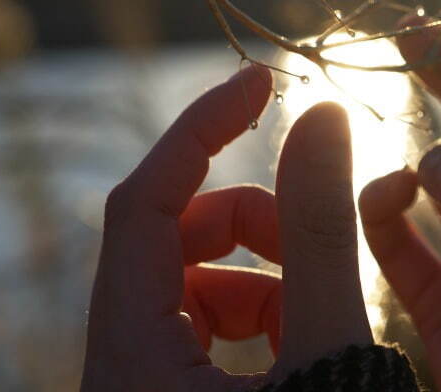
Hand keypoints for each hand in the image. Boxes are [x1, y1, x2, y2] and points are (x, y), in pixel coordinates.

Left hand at [81, 63, 371, 390]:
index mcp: (130, 361)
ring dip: (264, 280)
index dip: (201, 129)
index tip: (260, 80)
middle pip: (168, 243)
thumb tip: (322, 117)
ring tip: (320, 316)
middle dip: (252, 223)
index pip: (141, 203)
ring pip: (189, 288)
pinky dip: (259, 322)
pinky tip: (304, 349)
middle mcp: (115, 375)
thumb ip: (320, 236)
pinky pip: (197, 334)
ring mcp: (137, 390)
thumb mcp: (325, 347)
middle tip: (316, 239)